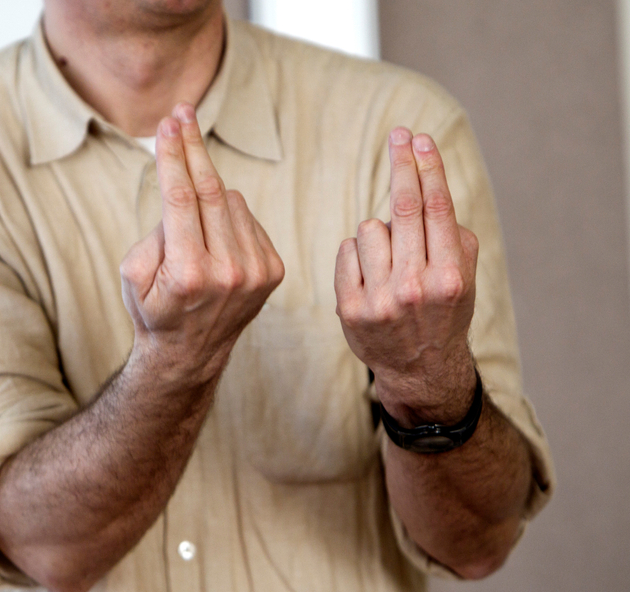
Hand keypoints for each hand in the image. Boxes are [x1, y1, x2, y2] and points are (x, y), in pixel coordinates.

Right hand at [120, 102, 283, 384]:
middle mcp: (229, 272)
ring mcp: (256, 272)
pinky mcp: (273, 270)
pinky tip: (214, 237)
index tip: (169, 123)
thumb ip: (155, 231)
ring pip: (231, 200)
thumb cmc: (153, 308)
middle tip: (182, 112)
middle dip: (194, 148)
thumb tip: (183, 192)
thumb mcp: (133, 274)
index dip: (175, 156)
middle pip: (211, 190)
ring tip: (190, 220)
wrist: (190, 353)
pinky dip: (228, 216)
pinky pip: (248, 218)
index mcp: (189, 273)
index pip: (181, 199)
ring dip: (208, 194)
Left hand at [335, 128, 478, 425]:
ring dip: (379, 233)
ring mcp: (380, 299)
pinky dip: (357, 253)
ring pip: (370, 228)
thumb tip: (428, 181)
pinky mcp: (350, 307)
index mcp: (449, 277)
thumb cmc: (443, 312)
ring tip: (391, 261)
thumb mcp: (464, 279)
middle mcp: (415, 287)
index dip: (428, 169)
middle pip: (404, 209)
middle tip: (399, 134)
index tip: (421, 139)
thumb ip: (453, 236)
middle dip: (402, 165)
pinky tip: (370, 273)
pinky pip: (347, 250)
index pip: (437, 210)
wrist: (418, 369)